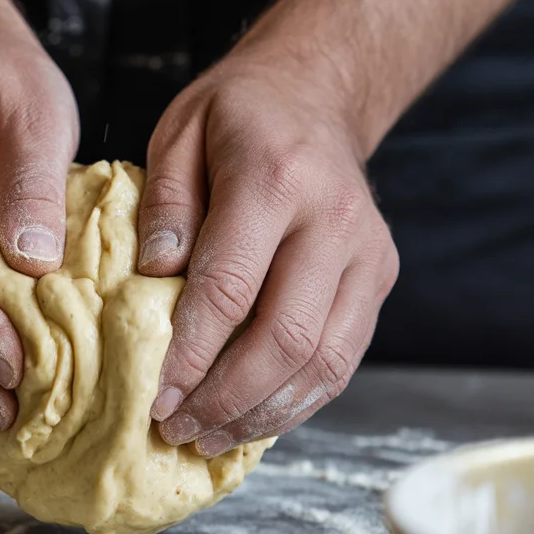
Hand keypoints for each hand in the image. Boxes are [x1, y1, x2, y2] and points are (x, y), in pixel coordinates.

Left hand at [138, 42, 398, 453]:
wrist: (318, 94)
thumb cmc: (237, 117)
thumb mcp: (178, 133)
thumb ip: (164, 205)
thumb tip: (153, 277)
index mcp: (275, 180)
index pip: (230, 288)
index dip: (190, 355)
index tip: (155, 399)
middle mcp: (334, 222)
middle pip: (285, 338)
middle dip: (225, 399)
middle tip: (177, 430)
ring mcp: (368, 254)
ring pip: (323, 362)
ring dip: (262, 414)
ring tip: (209, 438)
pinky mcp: (380, 277)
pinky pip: (343, 359)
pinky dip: (297, 400)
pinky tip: (252, 418)